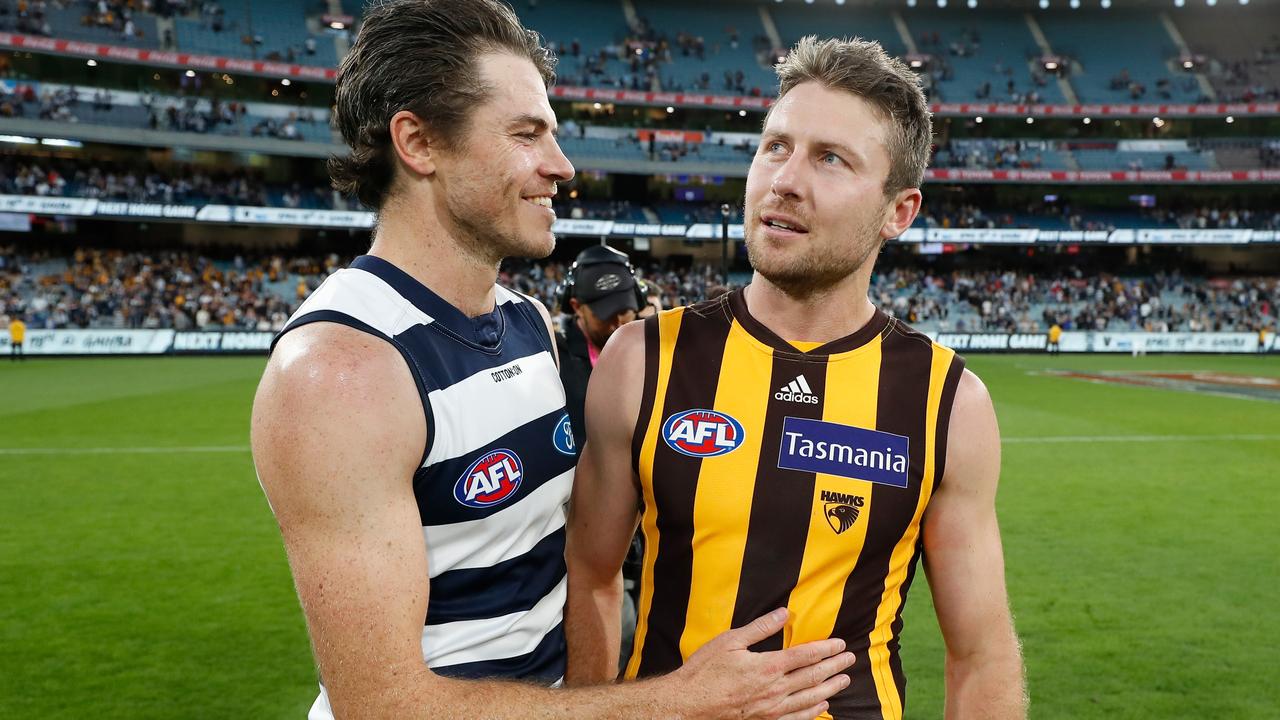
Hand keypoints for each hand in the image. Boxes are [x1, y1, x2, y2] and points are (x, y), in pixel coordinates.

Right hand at [670, 608, 853, 719]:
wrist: (689, 704)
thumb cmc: (705, 671)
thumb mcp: (730, 641)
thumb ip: (760, 627)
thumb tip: (783, 613)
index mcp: (768, 666)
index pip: (806, 655)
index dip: (826, 649)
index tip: (840, 644)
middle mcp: (775, 690)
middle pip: (813, 677)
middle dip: (834, 667)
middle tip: (850, 660)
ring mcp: (771, 709)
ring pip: (810, 699)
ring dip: (830, 688)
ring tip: (844, 681)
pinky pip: (796, 718)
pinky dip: (813, 712)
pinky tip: (822, 706)